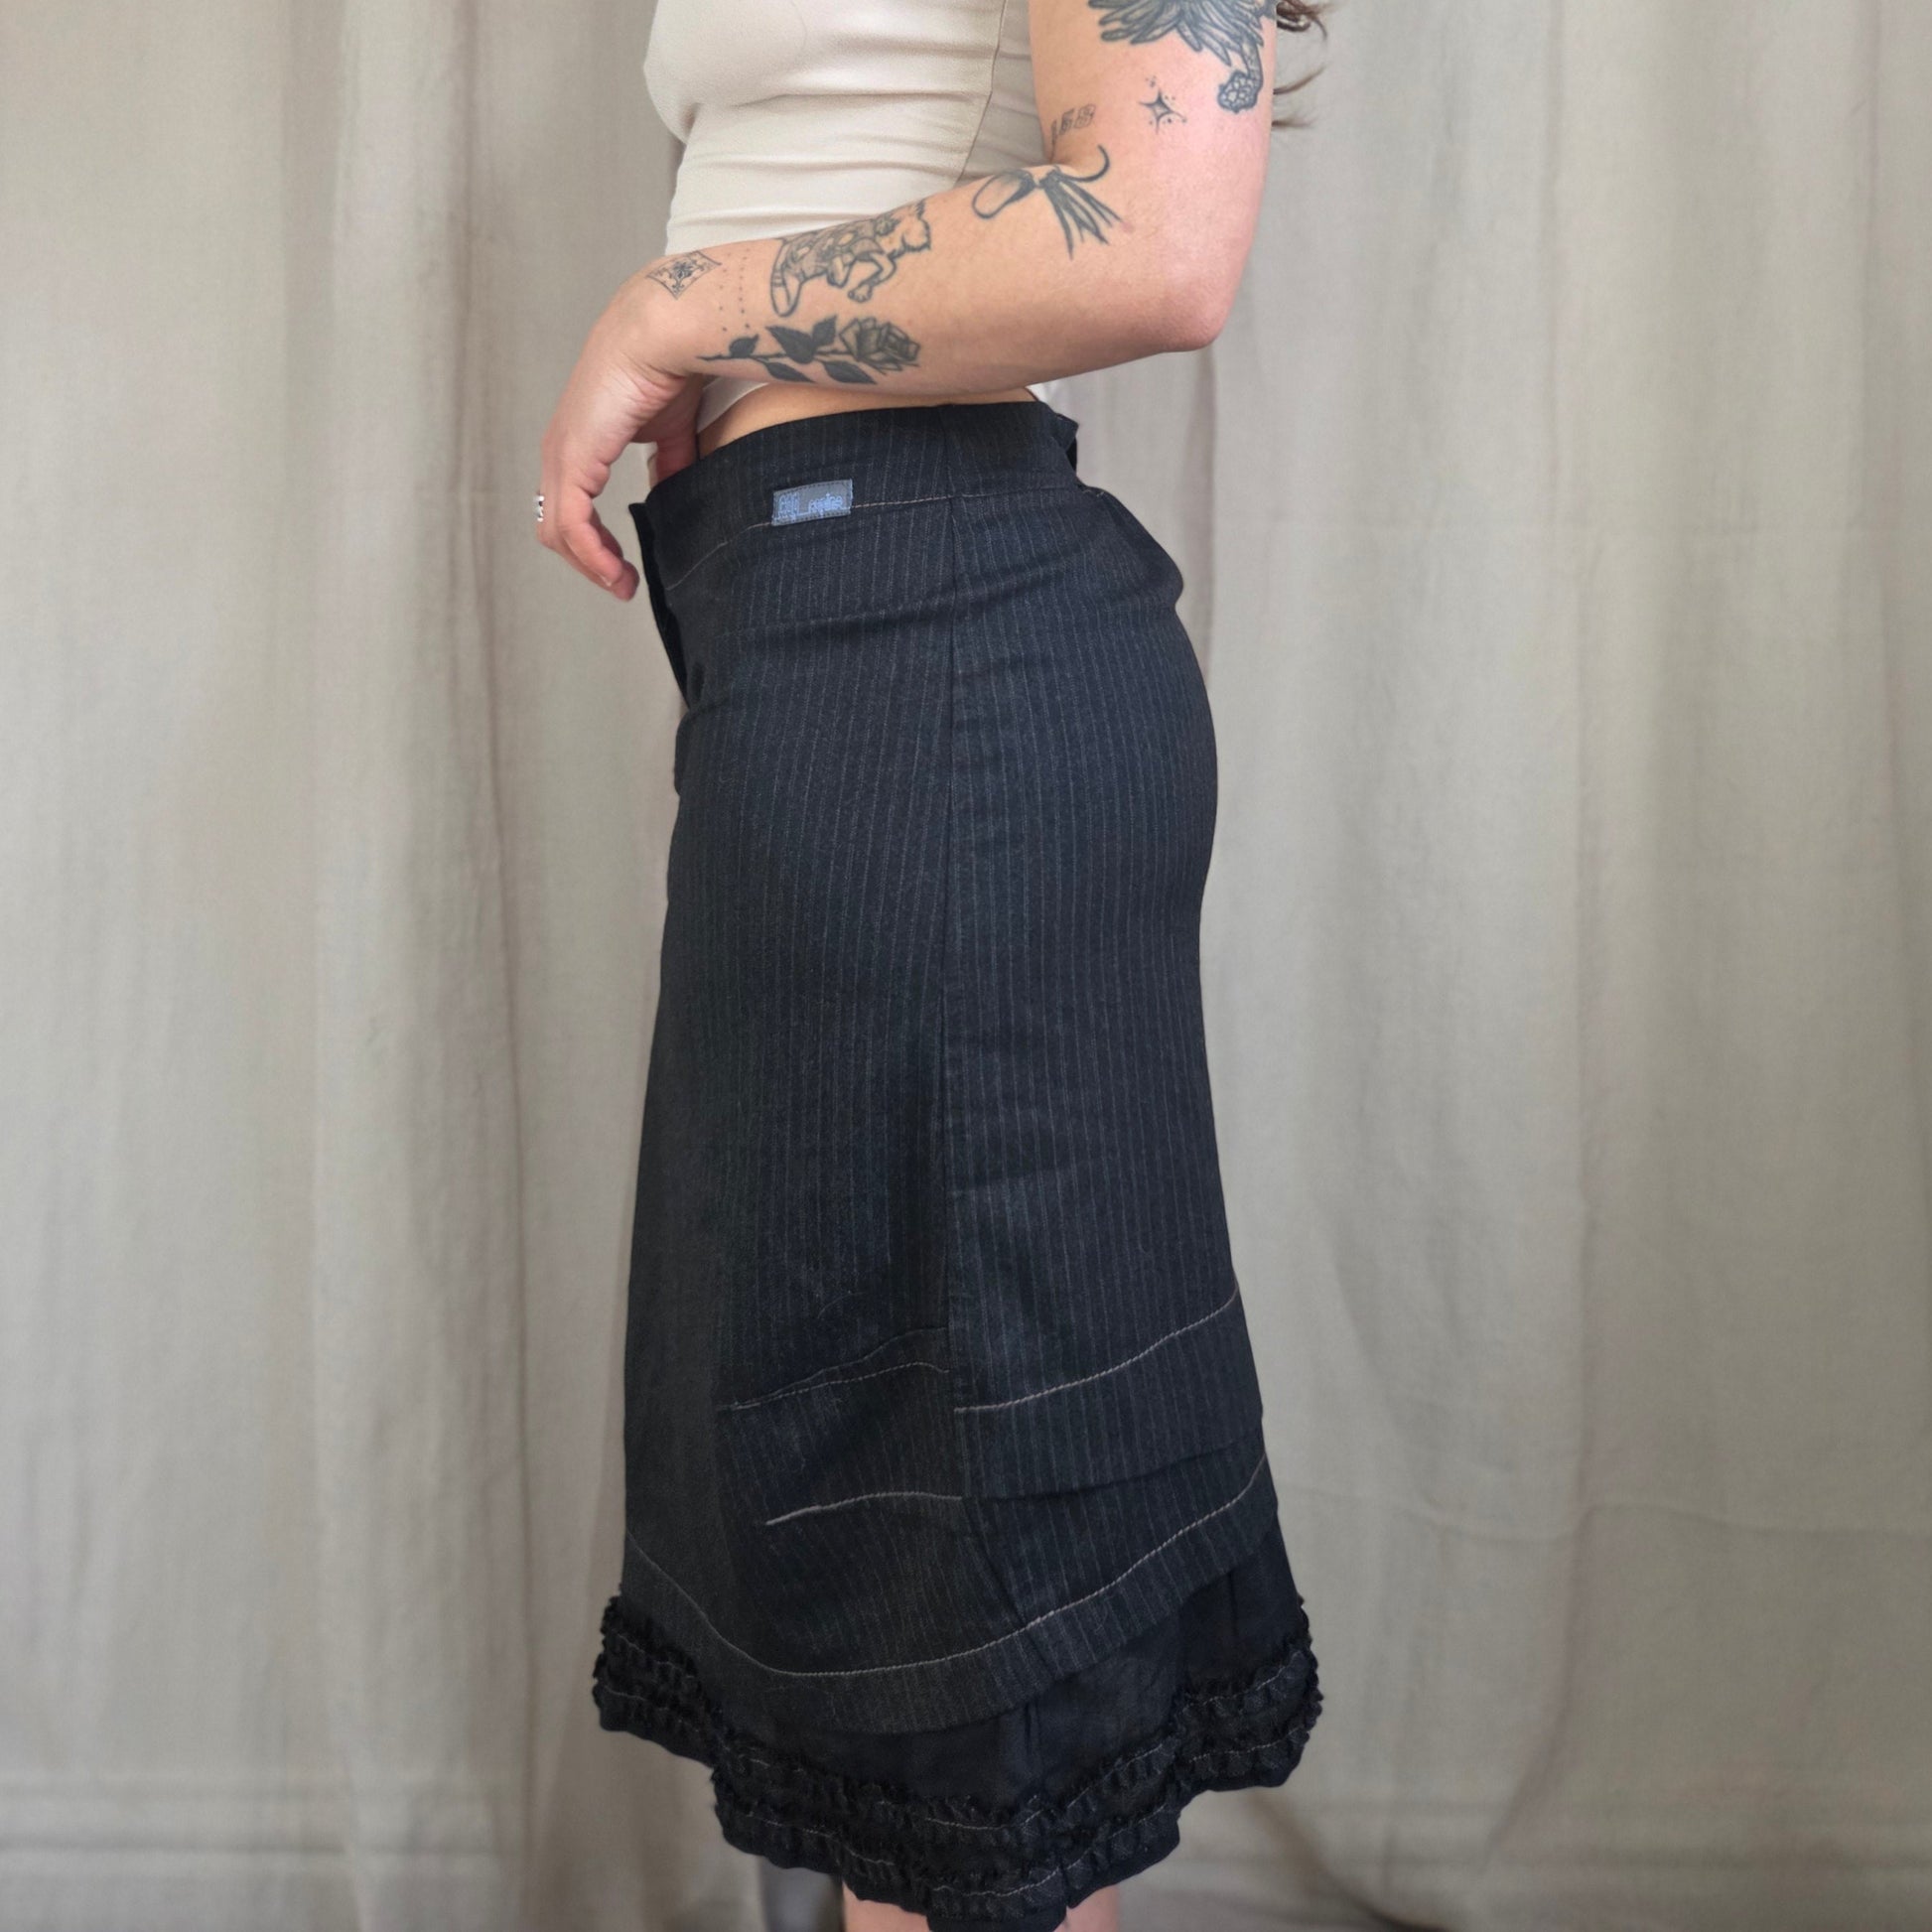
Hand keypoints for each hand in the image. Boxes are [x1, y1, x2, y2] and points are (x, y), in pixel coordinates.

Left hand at [537, 276, 701, 598]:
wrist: (661, 338)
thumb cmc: (665, 367)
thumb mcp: (668, 431)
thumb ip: (667, 464)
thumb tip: (672, 491)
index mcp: (577, 441)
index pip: (568, 506)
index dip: (593, 543)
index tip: (624, 568)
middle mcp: (560, 450)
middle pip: (556, 527)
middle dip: (590, 563)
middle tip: (623, 585)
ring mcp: (561, 456)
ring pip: (559, 532)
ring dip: (592, 567)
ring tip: (623, 585)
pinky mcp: (572, 461)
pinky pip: (573, 525)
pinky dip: (593, 556)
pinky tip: (616, 571)